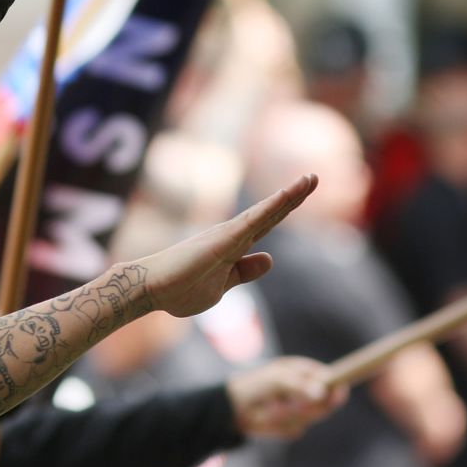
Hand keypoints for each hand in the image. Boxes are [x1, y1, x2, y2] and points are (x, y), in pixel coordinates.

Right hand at [134, 174, 316, 318]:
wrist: (151, 288)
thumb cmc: (179, 289)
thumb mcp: (222, 286)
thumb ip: (244, 272)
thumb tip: (269, 259)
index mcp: (233, 246)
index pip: (266, 224)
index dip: (285, 209)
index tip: (304, 193)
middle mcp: (232, 235)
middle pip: (270, 213)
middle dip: (294, 196)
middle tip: (314, 177)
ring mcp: (228, 236)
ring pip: (265, 212)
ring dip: (289, 196)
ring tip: (310, 179)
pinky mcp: (223, 240)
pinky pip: (253, 221)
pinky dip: (271, 207)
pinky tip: (287, 195)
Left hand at [227, 356, 346, 437]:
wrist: (232, 409)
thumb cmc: (253, 385)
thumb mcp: (273, 380)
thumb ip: (297, 385)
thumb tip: (321, 392)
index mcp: (304, 372)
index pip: (331, 379)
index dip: (337, 386)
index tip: (338, 392)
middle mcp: (307, 391)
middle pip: (324, 404)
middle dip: (303, 406)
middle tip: (281, 404)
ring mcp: (302, 410)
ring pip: (306, 418)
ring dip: (284, 414)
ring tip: (267, 407)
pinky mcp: (293, 426)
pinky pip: (293, 430)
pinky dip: (277, 425)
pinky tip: (265, 417)